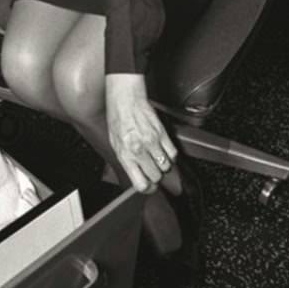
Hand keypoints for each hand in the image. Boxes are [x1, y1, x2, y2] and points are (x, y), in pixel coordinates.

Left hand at [105, 73, 177, 193]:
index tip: (148, 186)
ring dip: (163, 165)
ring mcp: (152, 142)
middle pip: (156, 176)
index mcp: (126, 154)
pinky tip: (163, 150)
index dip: (147, 188)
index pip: (141, 183)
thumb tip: (136, 174)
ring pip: (166, 166)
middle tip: (151, 169)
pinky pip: (173, 153)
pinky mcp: (162, 133)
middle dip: (155, 175)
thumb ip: (126, 160)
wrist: (125, 98)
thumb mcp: (115, 143)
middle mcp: (139, 150)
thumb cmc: (117, 118)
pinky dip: (170, 155)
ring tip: (156, 158)